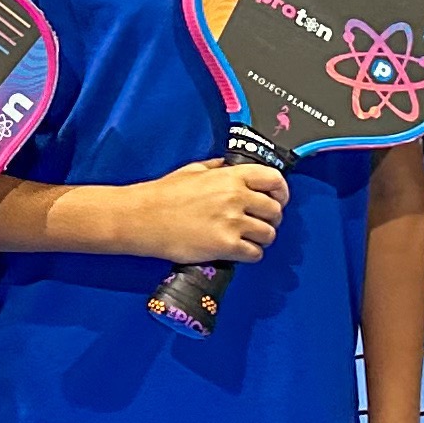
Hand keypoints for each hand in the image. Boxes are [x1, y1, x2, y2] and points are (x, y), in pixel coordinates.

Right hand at [126, 156, 285, 266]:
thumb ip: (218, 168)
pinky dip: (250, 254)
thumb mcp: (193, 170)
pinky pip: (255, 254)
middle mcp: (236, 197)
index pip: (274, 180)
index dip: (281, 192)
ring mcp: (232, 223)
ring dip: (261, 238)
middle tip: (258, 223)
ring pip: (268, 234)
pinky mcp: (226, 246)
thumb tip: (232, 168)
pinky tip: (238, 251)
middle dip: (270, 219)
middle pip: (275, 211)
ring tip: (247, 239)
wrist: (143, 218)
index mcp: (231, 176)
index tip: (277, 199)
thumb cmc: (163, 194)